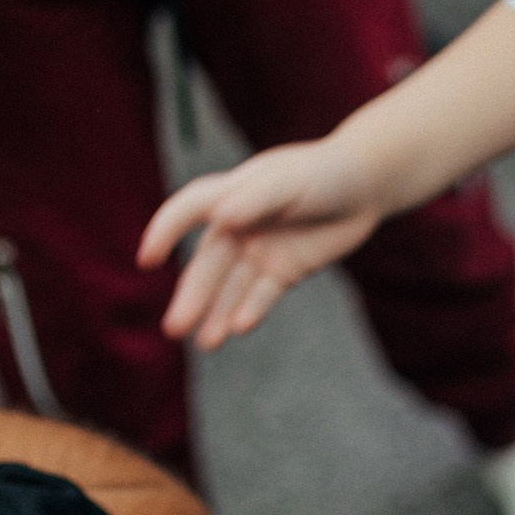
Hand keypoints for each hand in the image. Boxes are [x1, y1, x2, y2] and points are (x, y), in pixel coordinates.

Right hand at [138, 138, 381, 349]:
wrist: (367, 184)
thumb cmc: (325, 171)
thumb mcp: (291, 179)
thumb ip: (257, 198)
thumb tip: (222, 217)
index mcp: (233, 193)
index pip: (189, 210)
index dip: (166, 231)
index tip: (148, 259)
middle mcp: (239, 225)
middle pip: (209, 264)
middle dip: (193, 296)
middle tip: (175, 328)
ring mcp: (260, 250)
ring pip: (231, 287)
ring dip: (217, 314)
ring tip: (207, 343)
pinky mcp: (284, 270)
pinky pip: (262, 294)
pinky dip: (252, 310)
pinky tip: (240, 327)